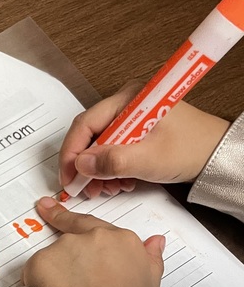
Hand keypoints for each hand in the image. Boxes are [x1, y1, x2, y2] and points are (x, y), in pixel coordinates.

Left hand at [22, 198, 164, 286]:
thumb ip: (149, 260)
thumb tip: (155, 242)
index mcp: (121, 240)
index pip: (90, 224)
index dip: (69, 221)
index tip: (48, 208)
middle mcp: (92, 237)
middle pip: (71, 243)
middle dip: (67, 263)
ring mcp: (65, 247)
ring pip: (52, 259)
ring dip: (54, 276)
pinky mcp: (41, 262)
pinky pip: (34, 272)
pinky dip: (37, 285)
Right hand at [59, 82, 229, 198]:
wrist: (217, 155)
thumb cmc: (192, 149)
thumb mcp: (149, 159)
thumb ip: (113, 161)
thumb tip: (81, 165)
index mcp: (129, 98)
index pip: (86, 123)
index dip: (72, 153)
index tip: (69, 177)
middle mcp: (127, 103)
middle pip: (90, 135)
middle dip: (85, 165)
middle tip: (84, 188)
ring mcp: (130, 117)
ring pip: (99, 145)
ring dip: (98, 170)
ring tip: (107, 188)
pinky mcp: (135, 131)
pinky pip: (112, 149)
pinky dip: (110, 169)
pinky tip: (119, 182)